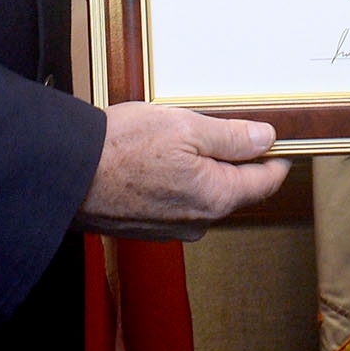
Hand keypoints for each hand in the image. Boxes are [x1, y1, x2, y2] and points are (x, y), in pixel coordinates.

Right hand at [76, 102, 289, 239]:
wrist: (67, 176)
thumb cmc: (122, 149)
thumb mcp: (186, 127)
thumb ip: (231, 137)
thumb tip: (266, 139)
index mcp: (215, 197)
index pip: (265, 181)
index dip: (277, 156)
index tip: (282, 138)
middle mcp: (198, 221)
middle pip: (234, 186)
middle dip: (233, 157)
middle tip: (220, 123)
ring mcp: (171, 227)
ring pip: (202, 191)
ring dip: (200, 166)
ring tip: (178, 136)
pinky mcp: (148, 225)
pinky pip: (176, 198)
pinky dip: (175, 177)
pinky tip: (156, 156)